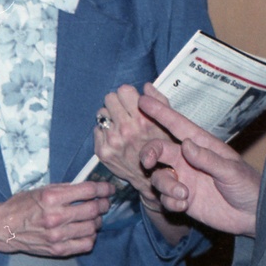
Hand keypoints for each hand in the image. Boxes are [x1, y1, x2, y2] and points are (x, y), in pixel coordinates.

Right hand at [0, 181, 112, 256]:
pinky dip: (91, 237)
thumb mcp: (42, 189)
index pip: (87, 191)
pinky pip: (85, 245)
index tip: (109, 189)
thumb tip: (89, 187)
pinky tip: (87, 231)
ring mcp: (56, 236)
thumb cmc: (21, 206)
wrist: (3, 228)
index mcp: (51, 198)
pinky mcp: (57, 250)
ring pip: (92, 228)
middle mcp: (55, 217)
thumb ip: (65, 189)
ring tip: (95, 218)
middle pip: (93, 210)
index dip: (103, 189)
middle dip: (103, 205)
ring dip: (98, 221)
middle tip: (104, 203)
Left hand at [94, 83, 170, 203]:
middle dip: (117, 103)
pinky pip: (96, 129)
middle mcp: (126, 130)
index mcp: (143, 120)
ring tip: (120, 126)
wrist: (152, 179)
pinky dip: (104, 131)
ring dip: (110, 117)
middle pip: (109, 98)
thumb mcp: (169, 124)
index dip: (128, 95)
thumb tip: (146, 86)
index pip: (123, 90)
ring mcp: (112, 141)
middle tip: (124, 113)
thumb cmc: (163, 149)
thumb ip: (159, 102)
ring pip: (101, 112)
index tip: (132, 103)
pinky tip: (115, 138)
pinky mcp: (102, 151)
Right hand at [139, 88, 259, 236]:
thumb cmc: (248, 186)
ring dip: (166, 185)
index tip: (143, 100)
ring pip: (159, 177)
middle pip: (159, 150)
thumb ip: (208, 158)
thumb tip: (186, 144)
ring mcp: (185, 180)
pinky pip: (165, 198)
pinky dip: (170, 202)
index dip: (160, 112)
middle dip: (149, 153)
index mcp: (202, 145)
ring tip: (184, 194)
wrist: (253, 216)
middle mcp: (189, 160)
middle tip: (148, 163)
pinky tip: (184, 205)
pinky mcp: (182, 199)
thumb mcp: (232, 171)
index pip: (178, 125)